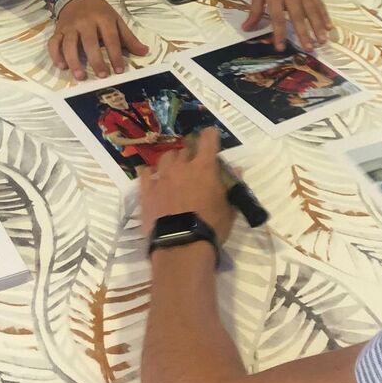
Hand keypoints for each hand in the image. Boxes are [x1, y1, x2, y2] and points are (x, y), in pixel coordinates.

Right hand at [51, 0, 147, 79]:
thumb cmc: (100, 12)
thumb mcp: (116, 20)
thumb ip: (129, 38)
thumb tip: (144, 52)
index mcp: (103, 19)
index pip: (111, 38)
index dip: (116, 54)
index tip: (120, 70)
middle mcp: (85, 22)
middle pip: (90, 42)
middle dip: (96, 60)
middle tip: (102, 76)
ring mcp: (70, 27)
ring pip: (69, 44)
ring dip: (73, 61)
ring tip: (80, 76)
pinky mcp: (58, 30)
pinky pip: (54, 43)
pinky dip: (56, 55)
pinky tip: (62, 66)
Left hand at [138, 128, 235, 245]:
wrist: (181, 246)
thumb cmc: (211, 227)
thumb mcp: (229, 208)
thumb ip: (231, 185)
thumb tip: (236, 169)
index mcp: (204, 167)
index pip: (208, 139)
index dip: (211, 136)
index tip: (212, 139)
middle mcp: (182, 166)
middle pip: (185, 149)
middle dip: (191, 155)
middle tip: (195, 167)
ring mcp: (162, 177)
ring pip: (166, 158)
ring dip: (172, 162)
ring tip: (174, 173)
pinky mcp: (146, 191)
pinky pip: (145, 173)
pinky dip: (151, 173)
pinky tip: (154, 179)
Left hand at [244, 0, 330, 50]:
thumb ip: (254, 11)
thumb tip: (246, 28)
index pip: (277, 18)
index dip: (279, 34)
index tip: (281, 48)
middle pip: (298, 16)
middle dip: (304, 33)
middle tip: (309, 49)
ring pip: (312, 11)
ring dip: (318, 27)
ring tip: (323, 41)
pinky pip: (318, 4)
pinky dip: (324, 15)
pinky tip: (329, 26)